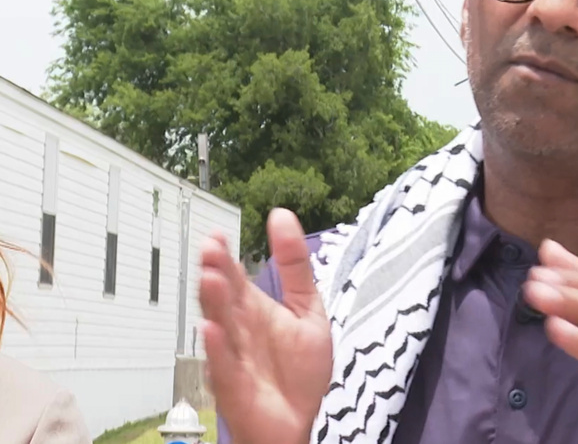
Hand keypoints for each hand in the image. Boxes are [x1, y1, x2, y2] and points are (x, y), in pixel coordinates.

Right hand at [199, 209, 331, 443]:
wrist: (300, 420)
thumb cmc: (298, 369)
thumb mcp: (306, 307)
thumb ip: (294, 265)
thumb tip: (282, 216)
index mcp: (252, 309)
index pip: (234, 277)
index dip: (224, 258)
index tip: (217, 235)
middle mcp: (238, 330)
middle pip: (223, 299)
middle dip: (216, 275)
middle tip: (211, 249)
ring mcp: (233, 358)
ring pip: (219, 328)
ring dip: (213, 305)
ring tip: (211, 280)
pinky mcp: (235, 387)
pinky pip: (222, 367)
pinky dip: (216, 350)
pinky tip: (211, 331)